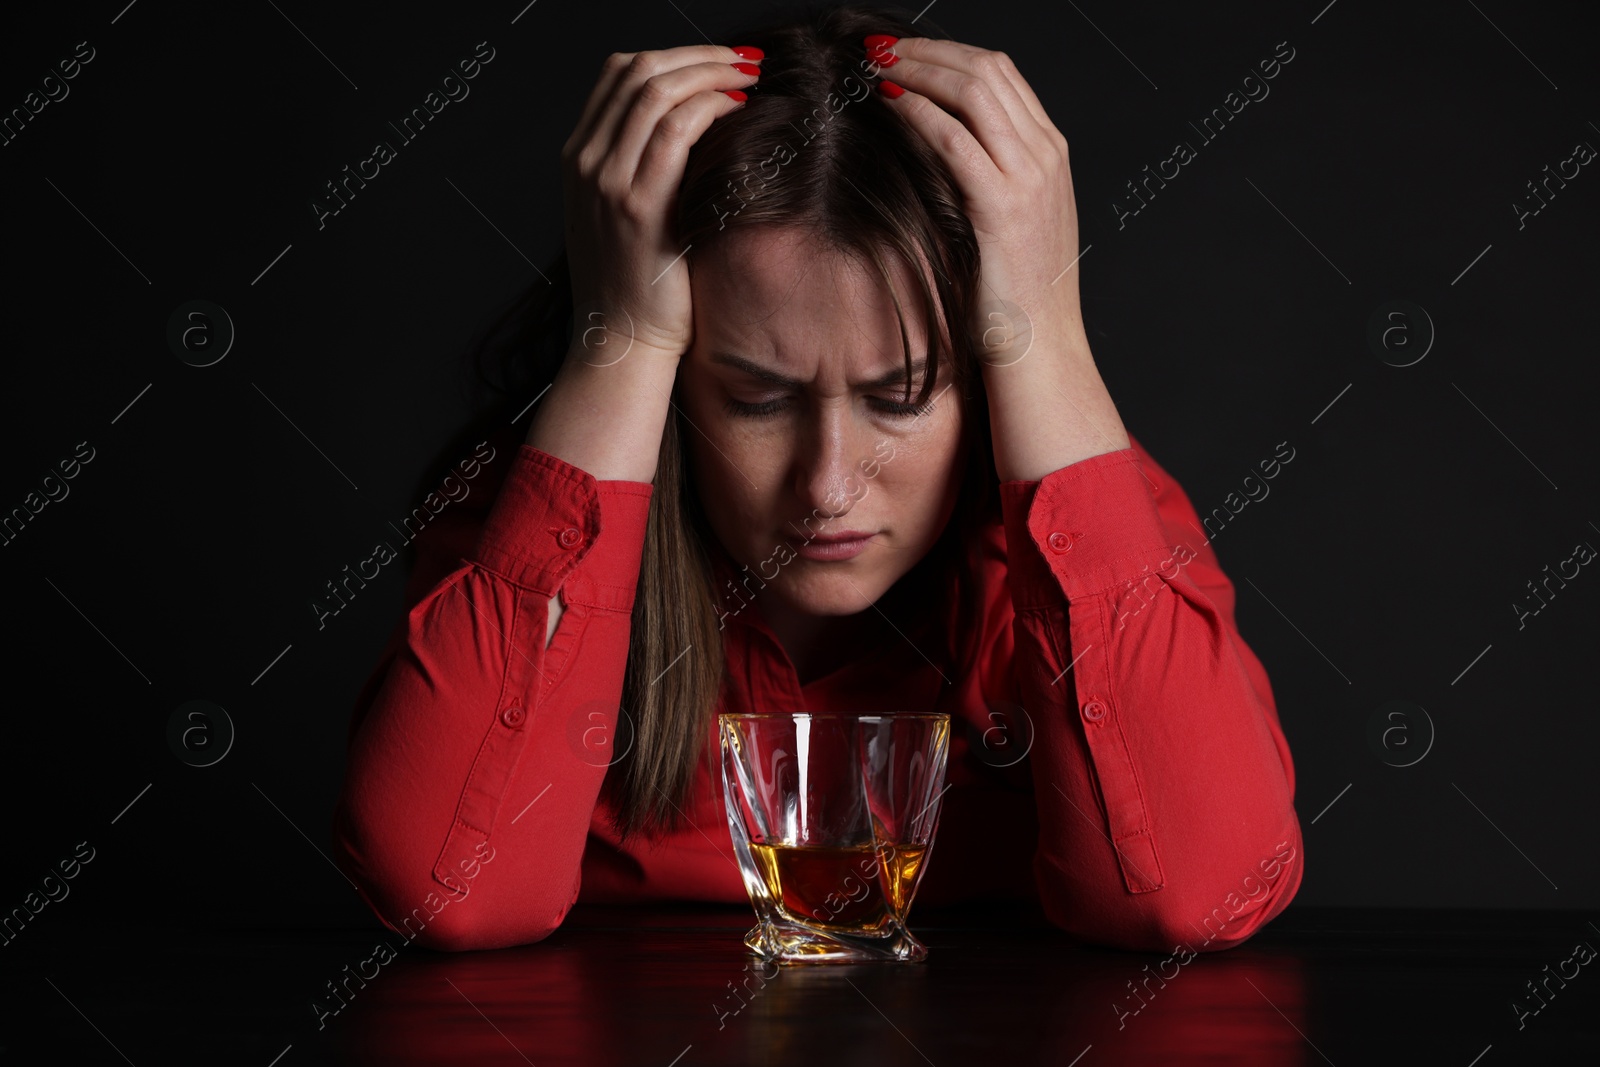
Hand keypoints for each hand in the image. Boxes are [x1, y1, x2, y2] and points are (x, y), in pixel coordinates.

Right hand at [560, 45, 761, 362]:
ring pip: (656, 91)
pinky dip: (711, 107)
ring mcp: (607, 182)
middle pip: (638, 70)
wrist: (621, 341)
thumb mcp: (624, 215)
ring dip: (710, 74)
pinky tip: (738, 114)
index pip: (618, 73)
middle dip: (698, 56)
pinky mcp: (639, 207)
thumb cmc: (637, 285)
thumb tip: (694, 123)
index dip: (673, 55)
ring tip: (748, 81)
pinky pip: (675, 131)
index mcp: (579, 158)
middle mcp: (586, 163)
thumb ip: (641, 167)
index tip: (718, 63)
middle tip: (744, 62)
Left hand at [863, 36, 1083, 365]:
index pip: (1000, 75)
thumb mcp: (1009, 226)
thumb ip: (986, 181)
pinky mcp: (1004, 206)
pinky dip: (919, 112)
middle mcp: (1046, 156)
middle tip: (879, 48)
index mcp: (1050, 155)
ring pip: (973, 91)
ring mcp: (1030, 178)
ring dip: (918, 69)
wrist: (1041, 350)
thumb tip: (935, 153)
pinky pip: (955, 139)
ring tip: (876, 65)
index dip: (948, 53)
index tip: (903, 52)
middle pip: (987, 68)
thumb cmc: (1015, 300)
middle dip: (928, 50)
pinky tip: (888, 105)